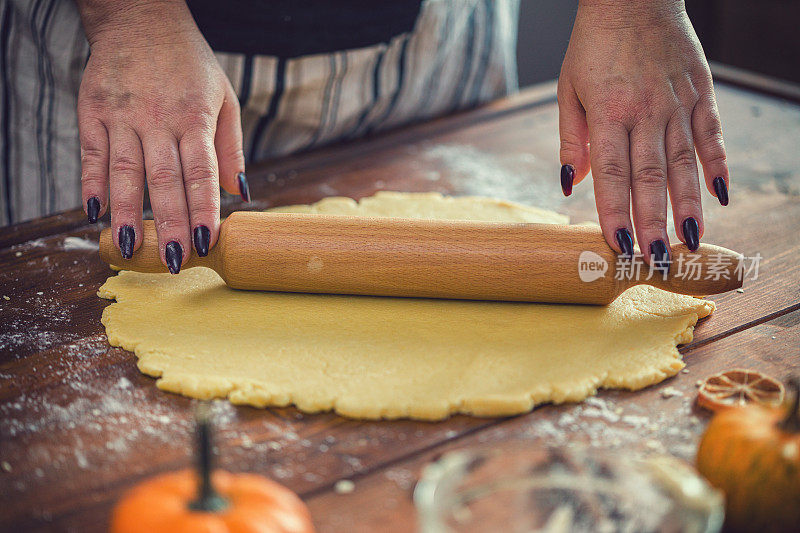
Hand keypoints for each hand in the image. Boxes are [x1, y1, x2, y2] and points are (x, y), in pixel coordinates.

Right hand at [77, 0, 246, 271]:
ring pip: (125, 171)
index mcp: (194, 117)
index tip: (208, 242)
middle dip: (170, 223)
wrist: (140, 19)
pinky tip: (96, 213)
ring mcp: (122, 114)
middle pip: (164, 179)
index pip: (201, 171)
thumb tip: (238, 193)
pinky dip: (92, 184)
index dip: (204, 208)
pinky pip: (91, 154)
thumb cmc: (190, 64)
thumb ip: (229, 147)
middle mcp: (158, 118)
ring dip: (129, 213)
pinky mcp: (92, 110)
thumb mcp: (224, 97)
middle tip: (175, 260)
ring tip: (132, 248)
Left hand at [557, 0, 728, 267]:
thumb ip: (571, 141)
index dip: (614, 212)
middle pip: (649, 177)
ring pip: (683, 163)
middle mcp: (646, 112)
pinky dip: (717, 166)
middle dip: (652, 222)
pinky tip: (719, 197)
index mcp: (609, 113)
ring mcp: (677, 103)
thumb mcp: (568, 90)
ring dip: (686, 206)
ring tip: (688, 242)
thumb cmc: (593, 46)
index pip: (610, 174)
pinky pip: (712, 136)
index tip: (616, 246)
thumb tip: (569, 187)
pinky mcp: (700, 94)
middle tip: (655, 260)